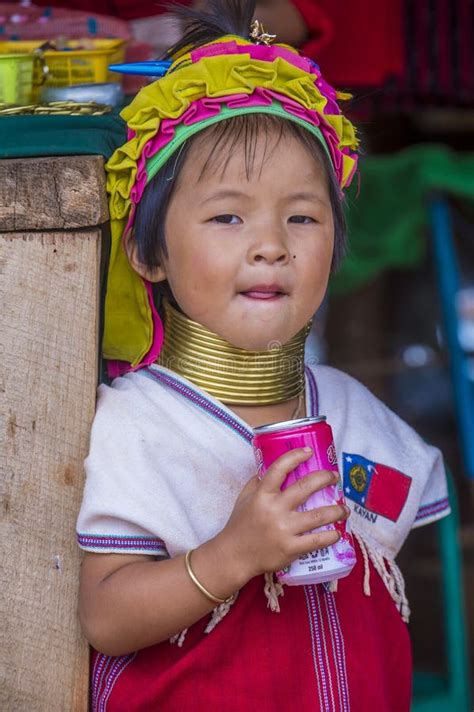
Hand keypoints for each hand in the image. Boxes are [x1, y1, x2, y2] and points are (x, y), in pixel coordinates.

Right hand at [217, 448, 348, 580]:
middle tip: (334, 477)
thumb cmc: (240, 525)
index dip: (296, 456)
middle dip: (325, 479)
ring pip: (318, 515)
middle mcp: (274, 509)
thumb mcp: (244, 498)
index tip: (309, 451)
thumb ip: (258, 482)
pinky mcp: (290, 548)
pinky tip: (337, 533)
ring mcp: (284, 529)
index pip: (280, 468)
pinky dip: (330, 536)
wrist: (234, 556)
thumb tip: (273, 466)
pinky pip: (316, 540)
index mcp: (262, 494)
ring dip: (336, 511)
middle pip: (306, 487)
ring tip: (345, 509)